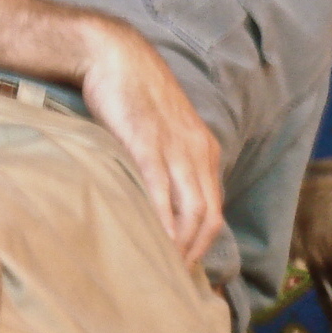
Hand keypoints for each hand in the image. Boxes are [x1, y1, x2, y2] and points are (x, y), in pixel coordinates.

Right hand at [79, 18, 223, 265]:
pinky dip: (159, 220)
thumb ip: (172, 161)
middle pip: (209, 216)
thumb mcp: (166, 129)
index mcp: (206, 149)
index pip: (216, 207)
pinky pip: (159, 191)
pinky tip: (152, 240)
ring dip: (180, 244)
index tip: (187, 264)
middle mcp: (198, 151)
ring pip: (190, 209)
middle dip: (195, 251)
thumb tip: (163, 199)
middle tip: (175, 276)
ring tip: (164, 268)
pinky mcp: (146, 144)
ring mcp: (174, 148)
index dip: (204, 241)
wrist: (115, 56)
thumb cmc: (135, 94)